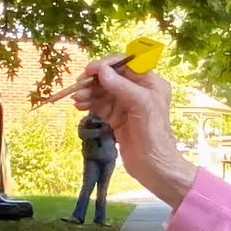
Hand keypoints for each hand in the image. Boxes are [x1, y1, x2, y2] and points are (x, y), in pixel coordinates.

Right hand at [67, 56, 198, 206]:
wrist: (153, 166)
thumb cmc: (153, 134)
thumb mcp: (141, 104)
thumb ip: (121, 86)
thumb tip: (102, 70)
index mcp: (150, 82)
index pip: (125, 65)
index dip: (106, 65)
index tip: (89, 70)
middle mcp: (138, 90)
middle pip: (111, 77)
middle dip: (94, 81)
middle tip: (78, 86)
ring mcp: (126, 105)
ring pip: (103, 92)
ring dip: (88, 93)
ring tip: (76, 100)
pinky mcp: (117, 118)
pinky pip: (100, 105)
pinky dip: (89, 104)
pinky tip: (80, 106)